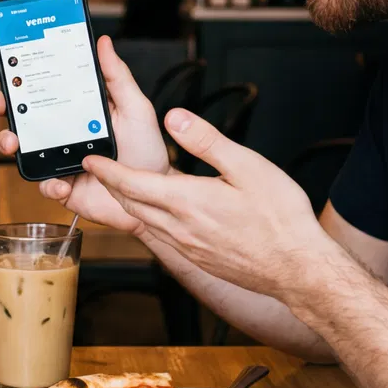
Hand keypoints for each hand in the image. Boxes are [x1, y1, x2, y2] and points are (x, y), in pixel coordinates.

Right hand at [0, 35, 168, 231]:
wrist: (154, 196)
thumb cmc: (146, 151)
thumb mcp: (135, 108)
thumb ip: (117, 77)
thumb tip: (103, 43)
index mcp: (77, 112)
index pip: (43, 92)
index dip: (22, 82)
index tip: (10, 73)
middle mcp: (63, 134)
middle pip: (23, 119)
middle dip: (4, 110)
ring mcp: (60, 161)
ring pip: (23, 151)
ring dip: (11, 143)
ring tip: (16, 143)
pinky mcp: (63, 187)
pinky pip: (44, 186)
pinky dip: (48, 185)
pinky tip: (62, 182)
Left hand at [82, 106, 342, 299]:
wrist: (298, 269)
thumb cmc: (280, 218)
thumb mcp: (247, 166)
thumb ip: (206, 141)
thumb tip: (174, 119)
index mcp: (186, 201)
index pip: (131, 183)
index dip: (106, 170)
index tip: (90, 159)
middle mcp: (179, 228)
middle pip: (131, 205)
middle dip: (111, 186)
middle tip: (98, 170)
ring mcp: (187, 247)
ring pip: (144, 223)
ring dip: (128, 204)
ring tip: (122, 188)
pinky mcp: (198, 260)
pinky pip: (162, 237)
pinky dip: (149, 221)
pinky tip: (159, 215)